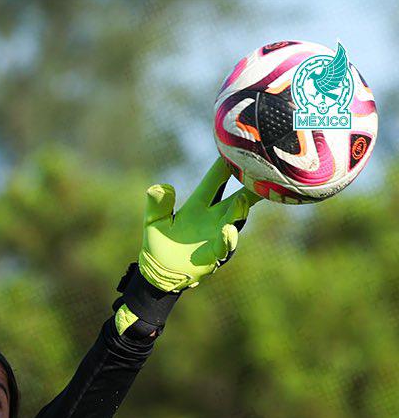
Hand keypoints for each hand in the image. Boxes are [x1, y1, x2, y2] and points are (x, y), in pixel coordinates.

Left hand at [137, 157, 257, 292]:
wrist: (158, 274)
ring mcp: (216, 234)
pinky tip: (229, 229)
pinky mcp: (214, 255)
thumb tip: (158, 188)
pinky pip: (225, 245)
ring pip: (235, 218)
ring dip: (240, 209)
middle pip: (237, 194)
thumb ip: (157, 205)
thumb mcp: (154, 222)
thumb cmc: (157, 244)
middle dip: (250, 183)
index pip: (217, 178)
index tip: (240, 143)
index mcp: (199, 203)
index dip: (228, 162)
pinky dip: (228, 238)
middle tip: (264, 167)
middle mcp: (213, 216)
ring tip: (242, 199)